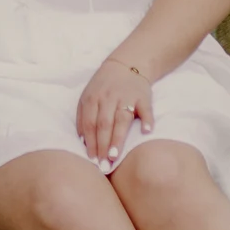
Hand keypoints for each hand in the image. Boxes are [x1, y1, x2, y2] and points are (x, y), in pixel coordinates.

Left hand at [77, 56, 155, 172]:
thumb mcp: (88, 96)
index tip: (91, 160)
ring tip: (114, 155)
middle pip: (104, 124)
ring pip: (121, 119)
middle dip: (102, 145)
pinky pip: (146, 109)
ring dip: (118, 138)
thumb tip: (82, 141)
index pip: (90, 123)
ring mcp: (126, 97)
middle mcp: (108, 97)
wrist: (127, 64)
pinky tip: (146, 131)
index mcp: (93, 98)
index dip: (90, 142)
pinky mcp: (143, 97)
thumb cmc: (104, 86)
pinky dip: (147, 119)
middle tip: (103, 165)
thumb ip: (83, 116)